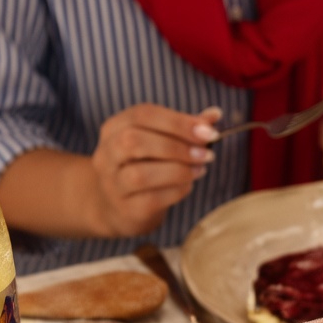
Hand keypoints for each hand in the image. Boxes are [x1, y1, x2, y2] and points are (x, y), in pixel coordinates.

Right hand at [88, 104, 221, 235]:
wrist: (120, 206)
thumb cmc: (146, 166)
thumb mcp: (161, 141)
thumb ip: (186, 127)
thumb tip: (215, 114)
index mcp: (115, 128)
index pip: (143, 114)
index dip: (179, 122)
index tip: (210, 132)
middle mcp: (107, 154)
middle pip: (134, 141)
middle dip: (177, 146)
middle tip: (207, 154)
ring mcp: (112, 183)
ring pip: (140, 174)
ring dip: (178, 171)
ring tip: (200, 169)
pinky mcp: (125, 208)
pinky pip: (152, 199)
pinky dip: (177, 191)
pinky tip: (188, 185)